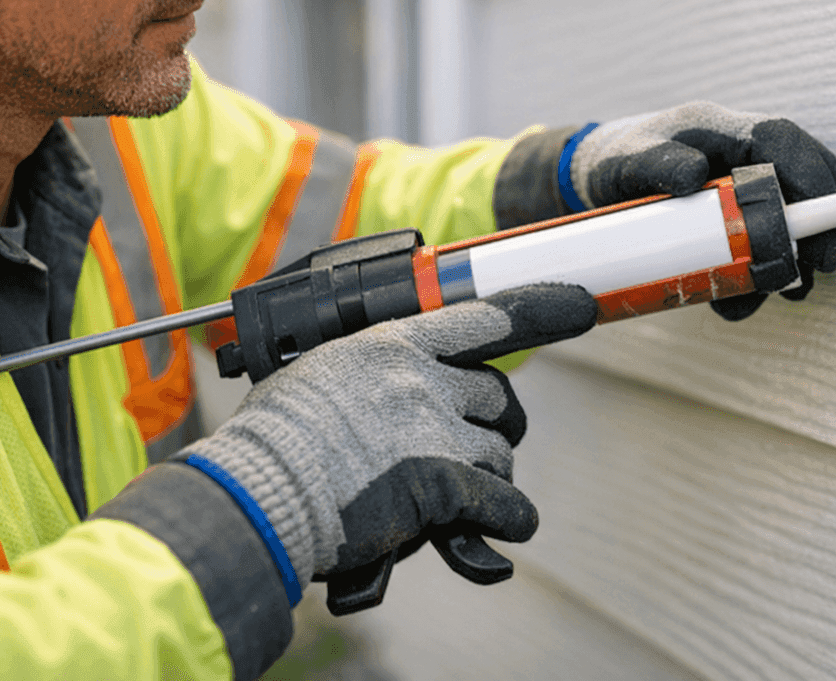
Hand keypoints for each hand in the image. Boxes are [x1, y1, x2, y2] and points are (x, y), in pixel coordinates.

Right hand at [174, 284, 596, 583]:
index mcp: (391, 344)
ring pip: (500, 450)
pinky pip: (501, 503)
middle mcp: (421, 379)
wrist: (257, 489)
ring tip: (471, 493)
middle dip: (501, 422)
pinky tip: (510, 528)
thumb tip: (378, 397)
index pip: (482, 318)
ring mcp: (433, 429)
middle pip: (498, 394)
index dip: (537, 311)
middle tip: (490, 441)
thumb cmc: (270, 440)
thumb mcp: (316, 377)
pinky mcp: (440, 484)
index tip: (579, 305)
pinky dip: (511, 519)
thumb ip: (364, 377)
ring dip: (493, 473)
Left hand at [568, 102, 835, 317]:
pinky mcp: (735, 222)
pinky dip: (757, 277)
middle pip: (802, 184)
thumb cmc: (618, 160)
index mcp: (722, 131)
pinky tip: (737, 300)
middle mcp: (741, 158)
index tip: (825, 218)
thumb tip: (693, 176)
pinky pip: (760, 248)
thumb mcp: (628, 160)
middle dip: (818, 226)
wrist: (598, 181)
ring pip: (788, 222)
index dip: (812, 175)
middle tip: (820, 266)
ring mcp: (742, 191)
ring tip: (778, 292)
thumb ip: (656, 163)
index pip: (782, 141)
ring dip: (790, 260)